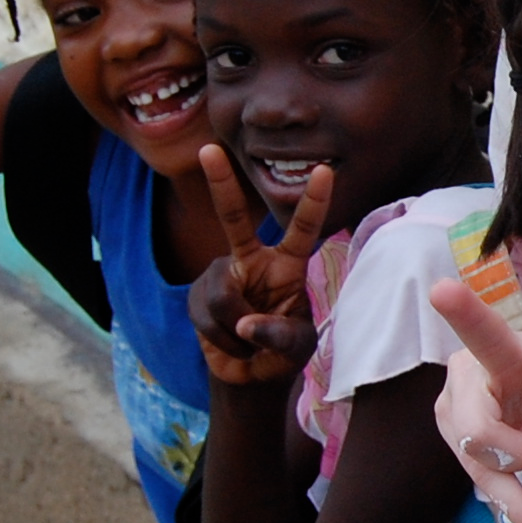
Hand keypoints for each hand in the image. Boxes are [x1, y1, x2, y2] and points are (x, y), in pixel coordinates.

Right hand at [188, 143, 325, 383]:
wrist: (252, 375)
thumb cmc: (283, 352)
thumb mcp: (296, 348)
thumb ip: (279, 336)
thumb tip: (247, 325)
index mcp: (287, 265)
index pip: (303, 229)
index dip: (313, 201)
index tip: (325, 170)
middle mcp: (252, 261)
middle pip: (232, 217)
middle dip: (220, 183)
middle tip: (209, 148)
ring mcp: (221, 275)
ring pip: (223, 297)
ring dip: (236, 332)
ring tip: (247, 342)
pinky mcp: (197, 295)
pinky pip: (207, 317)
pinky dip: (222, 340)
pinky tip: (229, 343)